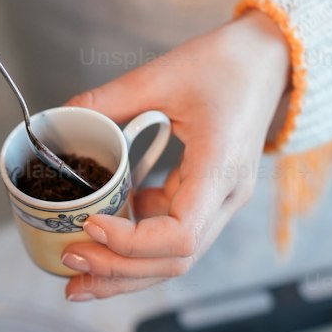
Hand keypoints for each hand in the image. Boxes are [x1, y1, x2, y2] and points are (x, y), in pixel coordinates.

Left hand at [60, 11, 291, 298]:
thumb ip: (111, 99)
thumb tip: (63, 117)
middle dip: (119, 270)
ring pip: (173, 258)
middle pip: (175, 260)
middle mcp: (227, 196)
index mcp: (221, 168)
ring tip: (77, 273)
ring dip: (125, 271)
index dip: (132, 242)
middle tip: (70, 260)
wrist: (268, 59)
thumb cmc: (227, 64)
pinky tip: (102, 236)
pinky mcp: (209, 199)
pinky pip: (172, 237)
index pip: (181, 234)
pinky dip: (137, 246)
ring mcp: (221, 202)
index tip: (91, 224)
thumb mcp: (163, 74)